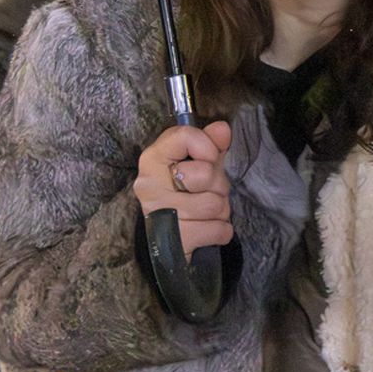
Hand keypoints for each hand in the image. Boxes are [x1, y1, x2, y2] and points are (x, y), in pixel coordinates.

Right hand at [133, 122, 233, 257]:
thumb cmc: (187, 195)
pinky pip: (218, 229)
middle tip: (207, 192)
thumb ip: (211, 143)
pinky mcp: (174, 241)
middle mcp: (149, 185)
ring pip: (214, 204)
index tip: (209, 159)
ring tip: (207, 212)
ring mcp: (159, 214)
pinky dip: (221, 231)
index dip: (208, 147)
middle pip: (205, 173)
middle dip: (217, 185)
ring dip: (221, 209)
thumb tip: (223, 129)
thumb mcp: (198, 164)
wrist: (170, 242)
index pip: (186, 136)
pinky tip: (206, 229)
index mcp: (152, 159)